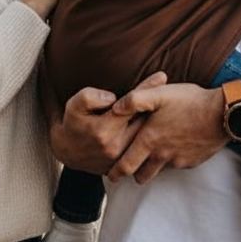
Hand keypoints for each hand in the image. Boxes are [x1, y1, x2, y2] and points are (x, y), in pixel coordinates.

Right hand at [49, 72, 166, 173]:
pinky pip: (143, 150)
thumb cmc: (72, 123)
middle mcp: (116, 146)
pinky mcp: (124, 165)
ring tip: (172, 105)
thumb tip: (112, 97)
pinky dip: (153, 137)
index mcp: (105, 130)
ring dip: (159, 121)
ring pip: (146, 136)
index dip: (147, 89)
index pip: (131, 105)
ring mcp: (121, 159)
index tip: (162, 76)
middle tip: (174, 90)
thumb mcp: (74, 105)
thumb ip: (90, 97)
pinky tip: (162, 126)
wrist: (66, 152)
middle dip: (159, 105)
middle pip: (144, 121)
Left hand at [107, 81, 226, 183]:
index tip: (110, 176)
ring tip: (149, 158)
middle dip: (132, 173)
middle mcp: (162, 155)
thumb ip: (134, 100)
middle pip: (141, 175)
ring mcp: (178, 160)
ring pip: (159, 172)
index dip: (115, 172)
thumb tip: (114, 108)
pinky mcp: (192, 161)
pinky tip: (173, 148)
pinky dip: (170, 161)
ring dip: (152, 168)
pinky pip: (176, 166)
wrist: (223, 113)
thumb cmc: (190, 101)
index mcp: (149, 140)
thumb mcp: (159, 93)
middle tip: (126, 171)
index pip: (126, 165)